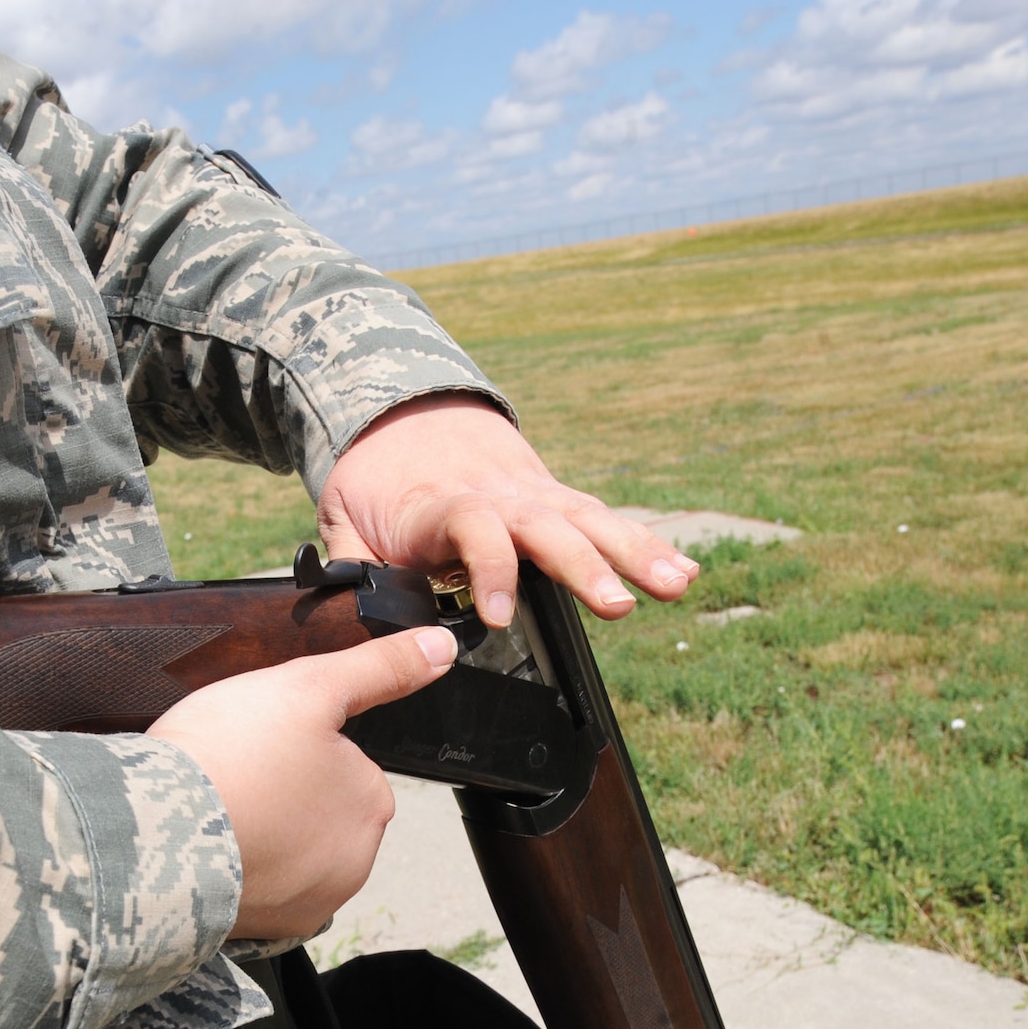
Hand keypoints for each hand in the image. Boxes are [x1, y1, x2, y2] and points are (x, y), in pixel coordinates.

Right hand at [148, 625, 458, 939]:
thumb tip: (440, 647)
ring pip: (290, 850)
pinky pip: (262, 889)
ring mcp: (312, 900)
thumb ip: (381, 667)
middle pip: (319, 809)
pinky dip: (241, 869)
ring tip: (219, 809)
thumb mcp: (310, 687)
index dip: (295, 745)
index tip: (257, 743)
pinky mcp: (269, 928)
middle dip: (283, 793)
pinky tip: (213, 847)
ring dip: (262, 832)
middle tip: (235, 774)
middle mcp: (355, 860)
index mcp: (372, 802)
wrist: (152, 834)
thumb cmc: (226, 759)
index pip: (345, 764)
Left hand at [319, 392, 700, 627]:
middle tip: (619, 606)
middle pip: (548, 527)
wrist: (405, 411)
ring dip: (637, 553)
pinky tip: (684, 572)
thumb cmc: (375, 479)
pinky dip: (646, 544)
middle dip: (587, 566)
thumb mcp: (343, 514)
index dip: (489, 570)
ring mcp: (534, 495)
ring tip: (677, 584)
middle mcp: (498, 495)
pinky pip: (603, 521)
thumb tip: (346, 606)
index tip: (498, 617)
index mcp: (443, 504)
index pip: (474, 530)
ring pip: (590, 520)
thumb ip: (347, 559)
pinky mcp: (556, 500)